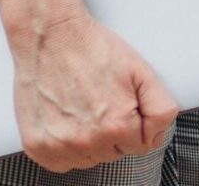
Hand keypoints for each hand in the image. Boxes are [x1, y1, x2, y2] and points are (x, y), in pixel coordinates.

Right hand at [10, 10, 179, 170]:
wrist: (51, 35)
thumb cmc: (90, 48)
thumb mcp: (141, 70)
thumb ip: (160, 108)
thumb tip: (158, 133)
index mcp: (116, 124)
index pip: (140, 145)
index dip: (133, 123)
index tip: (122, 105)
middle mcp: (87, 140)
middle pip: (113, 153)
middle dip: (111, 131)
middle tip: (100, 100)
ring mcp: (60, 145)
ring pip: (87, 159)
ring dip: (88, 140)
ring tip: (81, 106)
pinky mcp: (38, 146)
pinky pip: (60, 163)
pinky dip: (64, 146)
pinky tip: (65, 119)